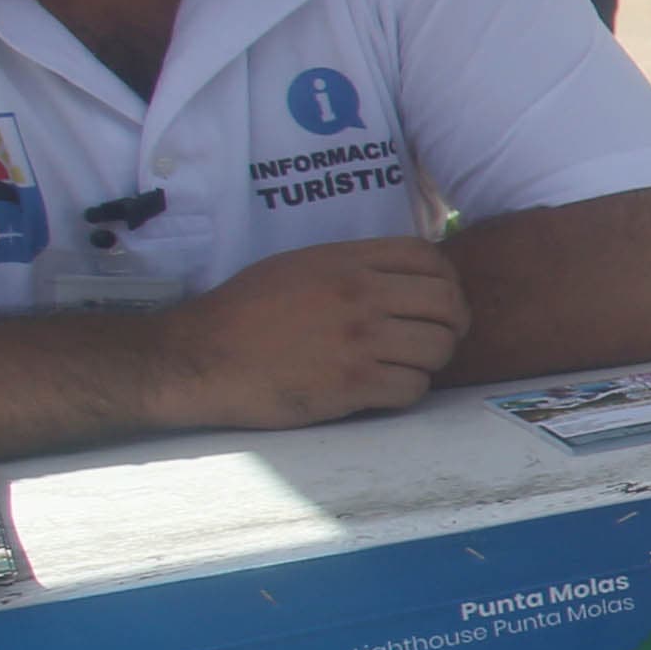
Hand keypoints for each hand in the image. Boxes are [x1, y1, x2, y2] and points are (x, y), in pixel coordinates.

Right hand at [156, 239, 469, 431]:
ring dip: (429, 361)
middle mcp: (359, 296)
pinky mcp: (352, 385)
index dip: (447, 281)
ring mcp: (359, 341)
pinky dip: (406, 390)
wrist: (199, 357)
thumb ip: (351, 266)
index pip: (429, 259)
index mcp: (346, 262)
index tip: (439, 301)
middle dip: (451, 324)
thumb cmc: (243, 312)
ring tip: (404, 364)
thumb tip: (401, 276)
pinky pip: (413, 388)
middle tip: (437, 338)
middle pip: (447, 304)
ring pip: (438, 349)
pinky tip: (384, 388)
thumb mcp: (297, 267)